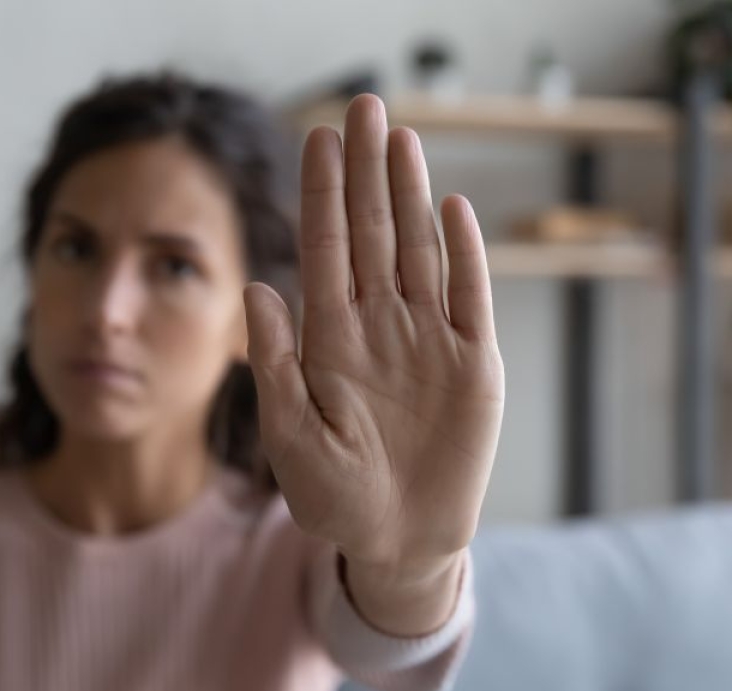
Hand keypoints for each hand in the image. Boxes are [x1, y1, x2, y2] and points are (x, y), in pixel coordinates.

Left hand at [243, 94, 503, 580]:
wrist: (399, 542)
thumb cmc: (337, 497)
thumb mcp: (292, 437)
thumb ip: (274, 364)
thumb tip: (257, 288)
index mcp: (330, 339)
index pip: (324, 249)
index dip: (322, 194)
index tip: (316, 136)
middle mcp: (379, 326)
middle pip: (372, 233)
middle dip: (366, 171)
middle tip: (363, 107)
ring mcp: (428, 341)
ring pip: (419, 251)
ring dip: (410, 194)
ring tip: (399, 138)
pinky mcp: (474, 365)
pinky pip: (470, 297)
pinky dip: (463, 254)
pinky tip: (450, 207)